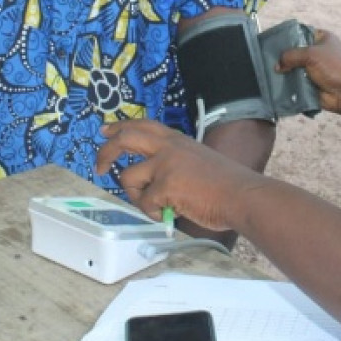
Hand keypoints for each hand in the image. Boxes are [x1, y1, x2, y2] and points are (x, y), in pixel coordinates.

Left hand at [96, 119, 261, 231]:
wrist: (242, 195)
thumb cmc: (226, 185)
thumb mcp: (198, 161)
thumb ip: (175, 164)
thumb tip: (154, 182)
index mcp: (177, 140)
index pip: (143, 126)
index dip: (121, 127)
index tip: (105, 131)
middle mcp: (168, 147)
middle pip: (125, 138)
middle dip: (106, 151)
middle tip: (98, 166)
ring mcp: (165, 165)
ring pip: (128, 178)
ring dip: (136, 196)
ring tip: (156, 206)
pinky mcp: (165, 185)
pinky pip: (144, 203)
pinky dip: (153, 213)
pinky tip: (170, 214)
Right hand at [277, 28, 340, 117]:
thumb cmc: (333, 67)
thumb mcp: (311, 54)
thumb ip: (291, 55)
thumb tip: (277, 65)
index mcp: (323, 38)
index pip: (302, 33)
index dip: (288, 36)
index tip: (273, 41)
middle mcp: (319, 52)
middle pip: (296, 52)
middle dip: (284, 57)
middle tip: (268, 59)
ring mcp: (315, 69)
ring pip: (295, 68)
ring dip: (285, 72)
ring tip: (270, 73)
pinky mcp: (312, 83)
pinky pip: (296, 82)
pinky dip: (289, 84)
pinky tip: (277, 84)